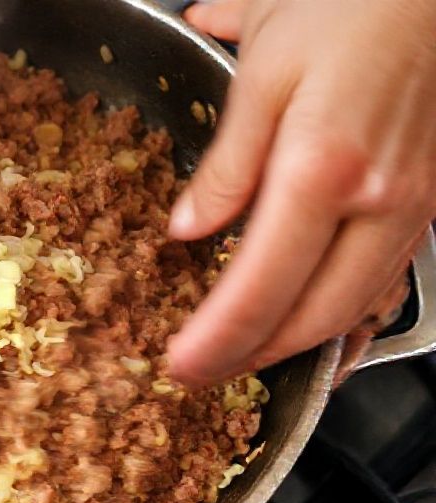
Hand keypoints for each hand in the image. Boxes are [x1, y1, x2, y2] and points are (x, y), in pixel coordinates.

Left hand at [167, 0, 435, 384]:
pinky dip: (343, 319)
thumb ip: (225, 164)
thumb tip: (189, 230)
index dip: (218, 339)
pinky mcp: (426, 205)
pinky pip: (383, 284)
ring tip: (242, 360)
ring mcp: (413, 209)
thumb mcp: (262, 73)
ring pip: (355, 309)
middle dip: (252, 358)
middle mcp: (379, 201)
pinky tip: (314, 332)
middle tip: (203, 373)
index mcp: (323, 167)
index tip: (183, 365)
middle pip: (314, 316)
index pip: (260, 285)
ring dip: (295, 347)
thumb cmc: (346, 8)